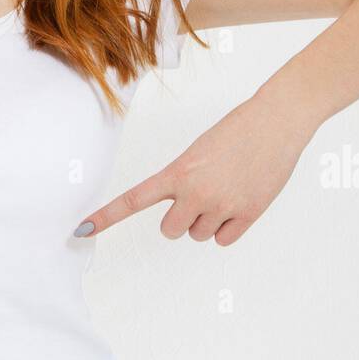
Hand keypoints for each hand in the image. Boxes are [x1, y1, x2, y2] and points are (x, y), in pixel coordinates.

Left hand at [74, 92, 315, 245]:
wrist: (278, 120)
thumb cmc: (238, 131)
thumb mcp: (199, 151)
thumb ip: (183, 181)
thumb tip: (182, 212)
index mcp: (178, 172)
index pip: (133, 199)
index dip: (106, 217)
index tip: (80, 230)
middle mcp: (196, 192)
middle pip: (170, 231)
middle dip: (181, 220)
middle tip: (199, 198)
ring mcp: (222, 205)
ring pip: (198, 235)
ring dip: (208, 221)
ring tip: (227, 191)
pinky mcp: (248, 214)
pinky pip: (223, 240)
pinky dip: (228, 228)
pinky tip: (240, 203)